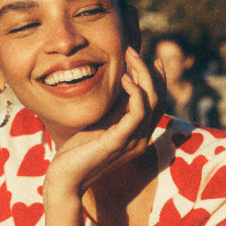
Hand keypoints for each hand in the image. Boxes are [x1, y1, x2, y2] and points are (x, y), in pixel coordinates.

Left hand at [46, 47, 165, 196]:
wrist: (65, 176)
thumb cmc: (78, 150)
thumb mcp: (101, 121)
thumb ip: (114, 106)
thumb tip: (122, 78)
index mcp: (138, 133)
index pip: (158, 102)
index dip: (157, 78)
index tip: (148, 56)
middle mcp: (142, 138)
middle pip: (160, 97)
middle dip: (150, 69)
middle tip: (133, 49)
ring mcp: (134, 141)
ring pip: (153, 100)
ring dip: (143, 73)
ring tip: (129, 55)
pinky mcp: (120, 141)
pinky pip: (139, 111)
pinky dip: (135, 91)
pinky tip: (123, 77)